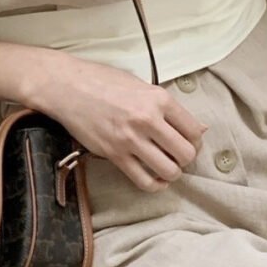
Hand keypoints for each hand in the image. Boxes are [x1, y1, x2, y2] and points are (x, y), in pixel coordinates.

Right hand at [30, 53, 207, 191]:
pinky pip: (143, 180)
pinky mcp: (114, 154)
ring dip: (172, 173)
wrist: (67, 87)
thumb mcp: (141, 85)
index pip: (194, 130)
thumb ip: (168, 107)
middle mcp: (147, 119)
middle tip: (178, 156)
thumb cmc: (102, 81)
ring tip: (167, 167)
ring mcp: (130, 139)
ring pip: (169, 170)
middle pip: (185, 153)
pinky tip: (156, 179)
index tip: (189, 143)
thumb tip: (199, 128)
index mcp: (158, 99)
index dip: (196, 141)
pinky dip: (155, 185)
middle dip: (186, 159)